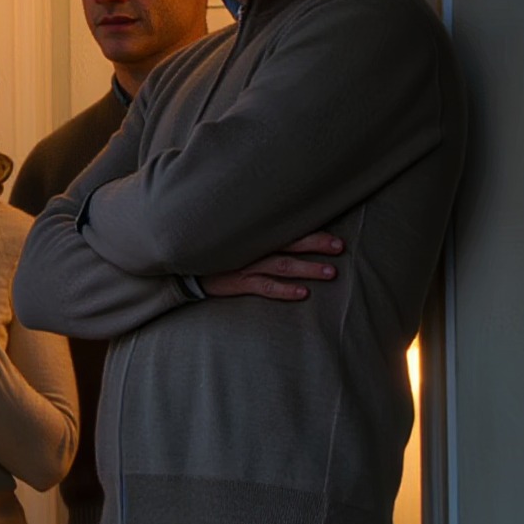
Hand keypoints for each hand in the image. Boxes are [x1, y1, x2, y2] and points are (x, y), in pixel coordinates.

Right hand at [201, 232, 343, 301]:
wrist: (184, 268)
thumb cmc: (215, 254)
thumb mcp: (235, 240)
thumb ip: (258, 236)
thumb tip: (287, 235)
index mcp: (256, 235)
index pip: (289, 230)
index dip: (313, 234)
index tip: (336, 240)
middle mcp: (254, 248)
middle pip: (291, 244)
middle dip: (317, 246)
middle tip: (339, 249)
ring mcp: (246, 265)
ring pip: (283, 265)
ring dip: (308, 269)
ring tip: (330, 273)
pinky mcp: (238, 283)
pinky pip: (266, 287)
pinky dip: (285, 290)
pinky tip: (303, 293)